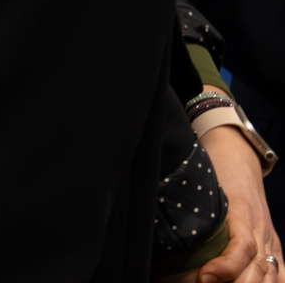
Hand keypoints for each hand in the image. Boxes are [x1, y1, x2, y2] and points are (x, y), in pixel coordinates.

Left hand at [198, 120, 280, 282]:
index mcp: (240, 213)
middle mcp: (260, 228)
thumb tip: (154, 232)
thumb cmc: (213, 170)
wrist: (236, 155)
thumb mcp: (199, 187)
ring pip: (270, 273)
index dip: (226, 267)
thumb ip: (185, 209)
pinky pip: (280, 272)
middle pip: (258, 267)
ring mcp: (269, 238)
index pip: (242, 247)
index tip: (204, 278)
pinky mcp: (274, 244)